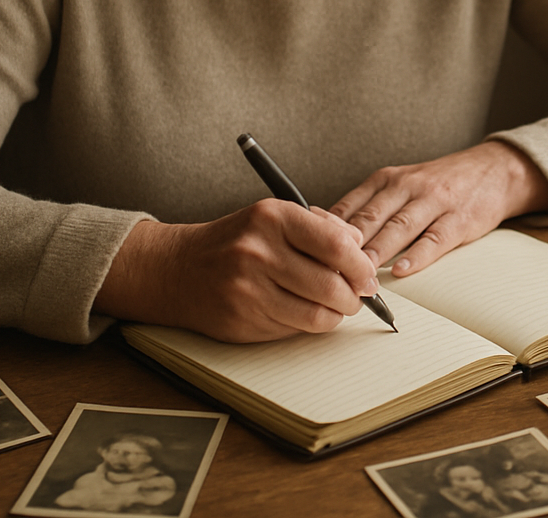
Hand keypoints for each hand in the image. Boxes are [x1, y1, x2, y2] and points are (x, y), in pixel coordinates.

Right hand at [94, 200, 380, 342]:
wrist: (178, 269)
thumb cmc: (236, 240)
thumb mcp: (274, 216)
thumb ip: (320, 225)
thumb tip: (359, 244)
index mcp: (272, 218)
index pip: (336, 244)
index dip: (361, 265)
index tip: (369, 275)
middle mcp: (258, 252)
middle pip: (331, 284)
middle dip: (355, 296)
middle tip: (359, 296)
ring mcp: (248, 289)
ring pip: (316, 314)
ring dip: (337, 315)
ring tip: (338, 307)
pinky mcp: (242, 320)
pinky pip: (293, 330)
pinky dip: (310, 325)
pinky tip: (309, 314)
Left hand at [330, 141, 547, 276]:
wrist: (492, 170)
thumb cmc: (439, 184)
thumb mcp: (399, 185)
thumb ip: (367, 208)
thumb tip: (323, 236)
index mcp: (385, 180)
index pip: (348, 209)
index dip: (327, 235)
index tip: (308, 257)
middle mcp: (406, 186)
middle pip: (369, 220)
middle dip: (346, 250)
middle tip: (326, 275)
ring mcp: (433, 202)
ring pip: (398, 229)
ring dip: (377, 255)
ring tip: (358, 278)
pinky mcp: (459, 219)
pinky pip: (435, 239)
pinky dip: (418, 256)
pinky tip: (403, 272)